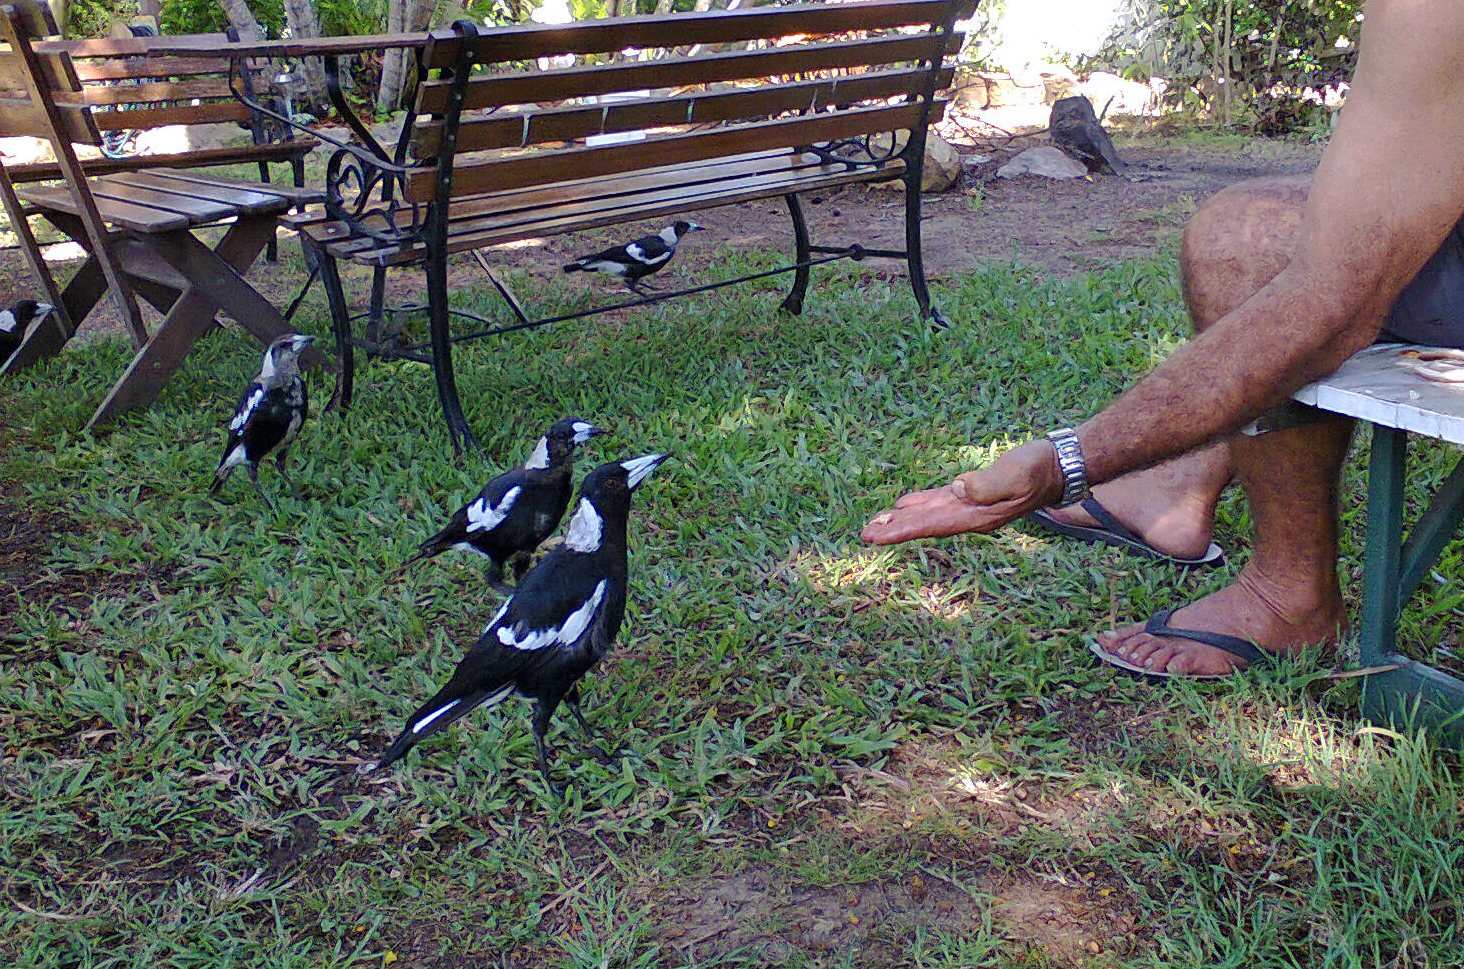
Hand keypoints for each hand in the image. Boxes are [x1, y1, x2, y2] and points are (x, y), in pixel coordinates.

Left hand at [860, 440, 1064, 544]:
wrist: (1058, 466)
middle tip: (864, 535)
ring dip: (901, 519)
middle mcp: (969, 516)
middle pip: (924, 524)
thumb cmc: (1038, 469)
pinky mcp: (971, 494)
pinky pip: (937, 502)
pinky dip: (917, 504)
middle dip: (894, 529)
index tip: (877, 537)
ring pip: (927, 514)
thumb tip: (958, 488)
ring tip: (874, 524)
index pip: (931, 526)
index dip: (902, 530)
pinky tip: (902, 506)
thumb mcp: (1015, 474)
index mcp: (977, 516)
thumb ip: (987, 484)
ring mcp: (969, 506)